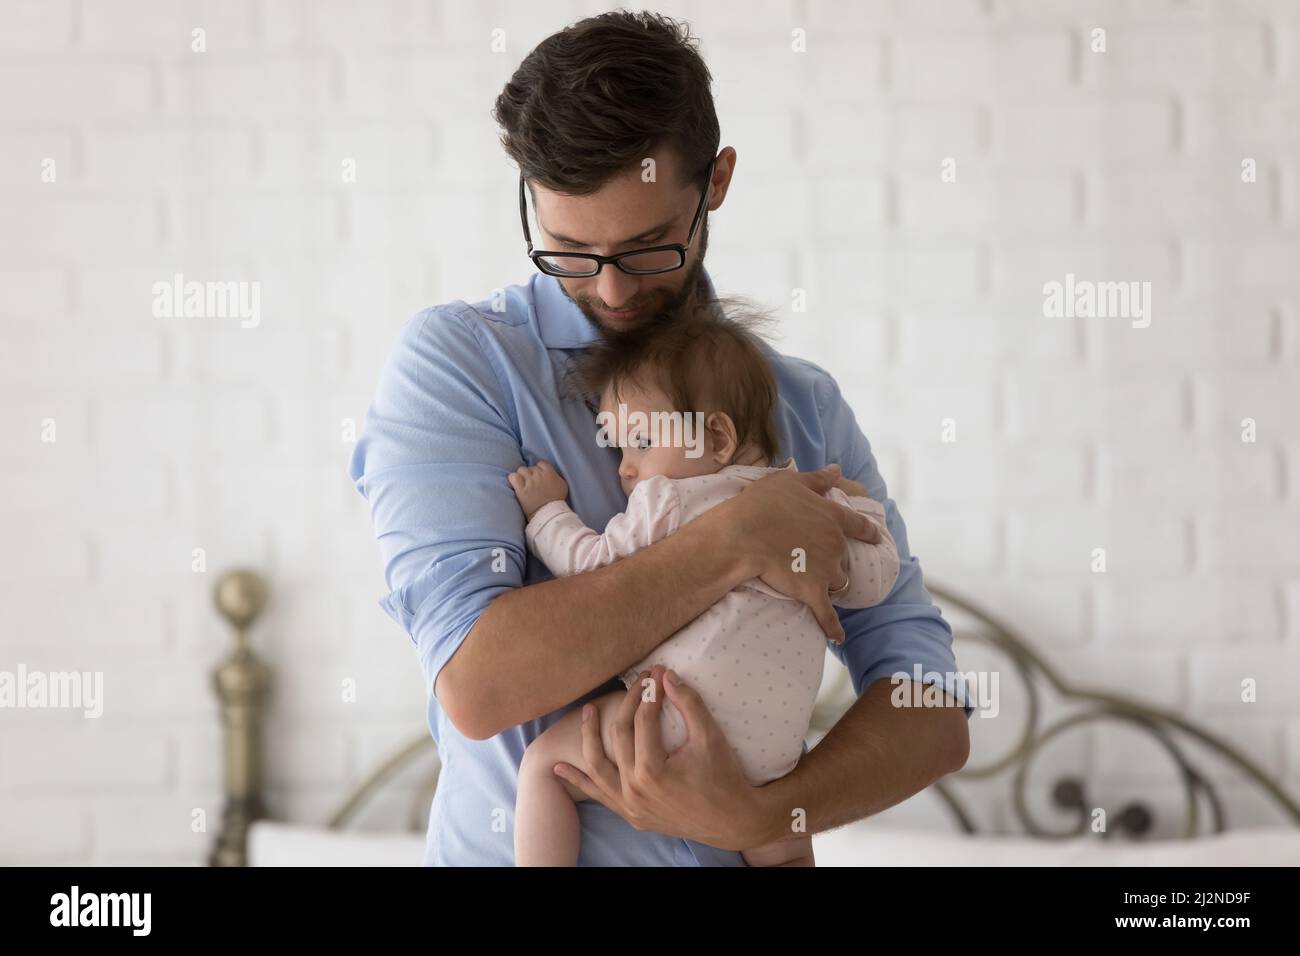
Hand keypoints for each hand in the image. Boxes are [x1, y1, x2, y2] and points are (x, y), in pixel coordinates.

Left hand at [508, 460, 568, 518]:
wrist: (548, 514)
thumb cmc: (557, 501)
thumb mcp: (563, 485)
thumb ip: (556, 475)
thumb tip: (551, 472)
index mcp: (550, 473)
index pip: (541, 463)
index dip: (539, 469)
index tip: (538, 477)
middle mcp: (539, 475)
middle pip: (530, 468)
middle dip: (530, 475)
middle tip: (531, 484)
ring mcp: (530, 482)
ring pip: (521, 470)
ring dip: (522, 476)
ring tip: (524, 485)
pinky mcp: (521, 489)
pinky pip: (513, 477)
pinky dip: (513, 479)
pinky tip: (516, 485)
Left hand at [552, 665, 767, 852]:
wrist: (733, 822)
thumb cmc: (724, 778)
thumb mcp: (710, 737)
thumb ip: (688, 703)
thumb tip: (667, 676)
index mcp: (652, 769)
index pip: (643, 720)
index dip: (650, 692)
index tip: (656, 673)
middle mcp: (634, 789)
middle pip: (620, 735)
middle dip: (629, 703)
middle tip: (638, 681)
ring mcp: (630, 805)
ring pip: (598, 766)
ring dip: (589, 737)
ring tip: (586, 711)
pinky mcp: (631, 815)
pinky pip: (600, 795)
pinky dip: (579, 781)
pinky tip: (560, 768)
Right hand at [731, 465, 880, 642]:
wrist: (743, 535)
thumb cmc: (763, 504)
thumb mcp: (791, 482)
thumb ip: (818, 478)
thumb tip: (837, 469)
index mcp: (834, 517)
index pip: (860, 526)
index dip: (868, 532)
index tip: (875, 537)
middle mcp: (836, 545)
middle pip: (846, 558)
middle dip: (836, 561)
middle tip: (818, 560)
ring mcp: (826, 570)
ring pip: (839, 582)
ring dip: (832, 584)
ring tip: (817, 585)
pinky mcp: (812, 592)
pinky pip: (828, 615)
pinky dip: (833, 627)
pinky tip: (838, 637)